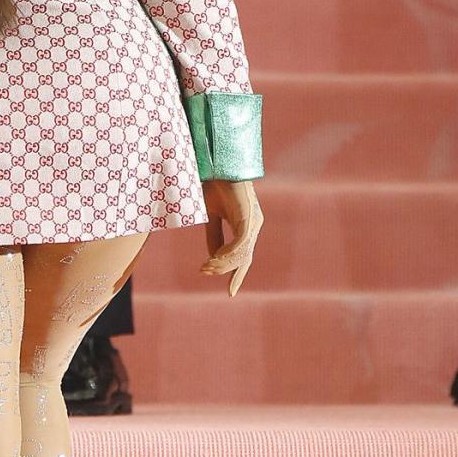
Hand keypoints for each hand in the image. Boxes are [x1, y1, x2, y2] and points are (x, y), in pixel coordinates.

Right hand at [201, 179, 262, 296]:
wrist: (216, 163)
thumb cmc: (213, 184)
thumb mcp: (210, 215)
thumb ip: (214, 235)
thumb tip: (213, 257)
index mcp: (246, 225)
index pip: (244, 257)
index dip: (237, 275)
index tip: (230, 293)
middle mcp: (253, 225)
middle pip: (243, 259)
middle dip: (225, 270)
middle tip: (204, 271)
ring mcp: (253, 221)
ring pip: (242, 253)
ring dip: (222, 262)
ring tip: (205, 266)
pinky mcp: (248, 216)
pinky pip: (241, 242)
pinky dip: (228, 253)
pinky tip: (215, 258)